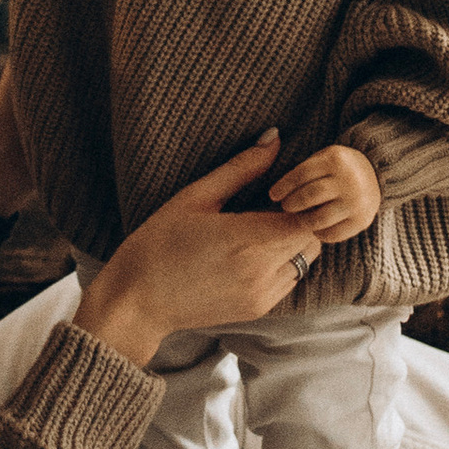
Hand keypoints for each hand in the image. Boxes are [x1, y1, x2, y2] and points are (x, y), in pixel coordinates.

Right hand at [75, 137, 318, 368]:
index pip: (308, 217)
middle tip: (266, 206)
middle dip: (299, 219)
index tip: (280, 190)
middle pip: (312, 240)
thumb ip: (242, 168)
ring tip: (255, 229)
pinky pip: (287, 281)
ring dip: (290, 243)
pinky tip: (247, 253)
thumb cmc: (158, 243)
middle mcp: (262, 273)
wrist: (136, 302)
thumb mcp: (197, 197)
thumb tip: (275, 138)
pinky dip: (280, 263)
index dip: (302, 199)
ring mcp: (262, 296)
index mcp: (248, 241)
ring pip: (304, 262)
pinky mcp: (256, 310)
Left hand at [269, 142, 381, 243]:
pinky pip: (334, 234)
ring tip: (299, 218)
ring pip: (319, 218)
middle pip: (310, 196)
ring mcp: (357, 201)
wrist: (377, 173)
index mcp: (335, 159)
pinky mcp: (362, 220)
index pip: (301, 174)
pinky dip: (319, 233)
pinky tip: (315, 228)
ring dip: (303, 221)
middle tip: (286, 206)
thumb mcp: (324, 156)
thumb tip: (272, 166)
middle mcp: (348, 179)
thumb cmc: (338, 167)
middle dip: (292, 204)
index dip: (283, 186)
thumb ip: (302, 167)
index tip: (273, 195)